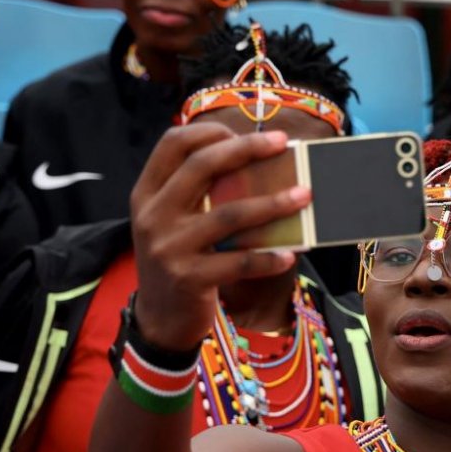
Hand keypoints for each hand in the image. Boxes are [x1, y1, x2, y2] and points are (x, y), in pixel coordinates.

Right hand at [129, 124, 308, 352]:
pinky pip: (239, 262)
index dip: (209, 131)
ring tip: (304, 196)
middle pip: (202, 166)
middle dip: (246, 149)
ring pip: (229, 213)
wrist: (159, 320)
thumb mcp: (171, 223)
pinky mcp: (189, 278)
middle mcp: (153, 215)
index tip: (244, 132)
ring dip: (273, 203)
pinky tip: (289, 254)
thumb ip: (196, 193)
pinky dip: (268, 257)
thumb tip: (256, 163)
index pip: (173, 144)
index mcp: (146, 194)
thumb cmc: (177, 261)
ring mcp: (169, 247)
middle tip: (282, 144)